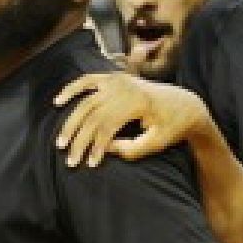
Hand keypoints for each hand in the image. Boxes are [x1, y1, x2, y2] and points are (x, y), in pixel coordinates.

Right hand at [52, 71, 214, 167]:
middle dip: (79, 139)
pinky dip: (72, 89)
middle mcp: (125, 87)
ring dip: (71, 122)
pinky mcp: (114, 77)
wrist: (184, 104)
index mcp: (137, 102)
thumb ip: (130, 149)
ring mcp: (118, 80)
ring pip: (85, 101)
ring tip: (61, 142)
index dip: (96, 146)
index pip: (107, 126)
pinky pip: (87, 80)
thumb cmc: (171, 127)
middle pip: (92, 115)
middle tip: (69, 160)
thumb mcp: (156, 144)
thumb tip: (105, 148)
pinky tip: (58, 101)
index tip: (90, 164)